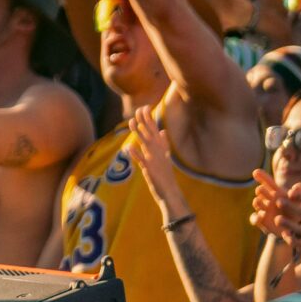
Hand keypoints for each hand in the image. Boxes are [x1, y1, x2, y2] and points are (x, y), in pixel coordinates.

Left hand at [124, 103, 187, 218]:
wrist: (171, 193)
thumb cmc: (166, 175)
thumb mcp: (166, 157)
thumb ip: (164, 144)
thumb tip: (163, 131)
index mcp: (162, 149)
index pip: (155, 130)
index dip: (150, 119)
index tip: (144, 108)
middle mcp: (159, 153)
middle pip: (150, 134)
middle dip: (144, 121)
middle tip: (138, 110)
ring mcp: (154, 161)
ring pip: (145, 144)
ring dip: (138, 133)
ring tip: (131, 122)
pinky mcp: (150, 170)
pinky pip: (142, 161)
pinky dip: (136, 154)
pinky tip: (129, 148)